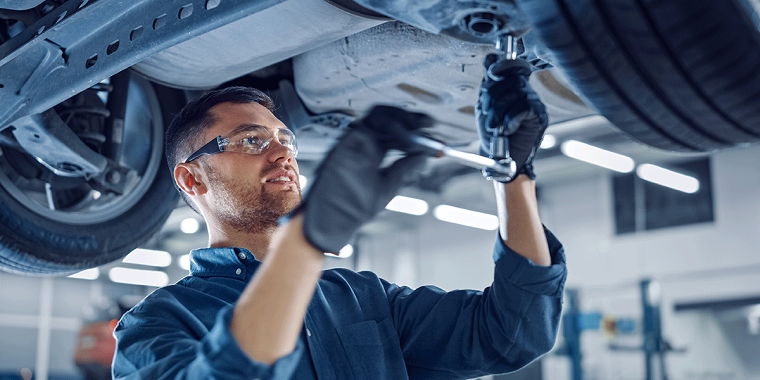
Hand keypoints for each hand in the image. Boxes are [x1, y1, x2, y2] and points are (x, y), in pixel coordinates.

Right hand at [292, 106, 430, 253]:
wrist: (334, 219)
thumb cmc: (354, 207)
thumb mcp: (388, 185)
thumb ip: (405, 168)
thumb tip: (424, 155)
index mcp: (373, 152)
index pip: (395, 132)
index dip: (414, 129)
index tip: (432, 131)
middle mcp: (364, 144)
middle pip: (389, 118)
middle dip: (411, 118)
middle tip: (429, 123)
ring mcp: (355, 142)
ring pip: (380, 115)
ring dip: (402, 120)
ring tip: (418, 132)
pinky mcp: (346, 142)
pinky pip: (369, 124)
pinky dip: (390, 127)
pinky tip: (404, 140)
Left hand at [476, 53, 547, 181]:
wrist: (502, 160)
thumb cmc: (493, 136)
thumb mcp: (485, 107)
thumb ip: (488, 85)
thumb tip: (490, 58)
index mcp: (512, 88)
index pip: (511, 65)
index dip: (501, 65)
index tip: (491, 73)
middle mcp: (525, 92)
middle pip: (509, 79)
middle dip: (492, 97)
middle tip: (487, 115)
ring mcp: (534, 102)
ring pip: (516, 92)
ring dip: (498, 111)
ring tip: (494, 127)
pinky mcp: (539, 116)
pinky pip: (524, 107)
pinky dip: (510, 119)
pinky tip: (506, 130)